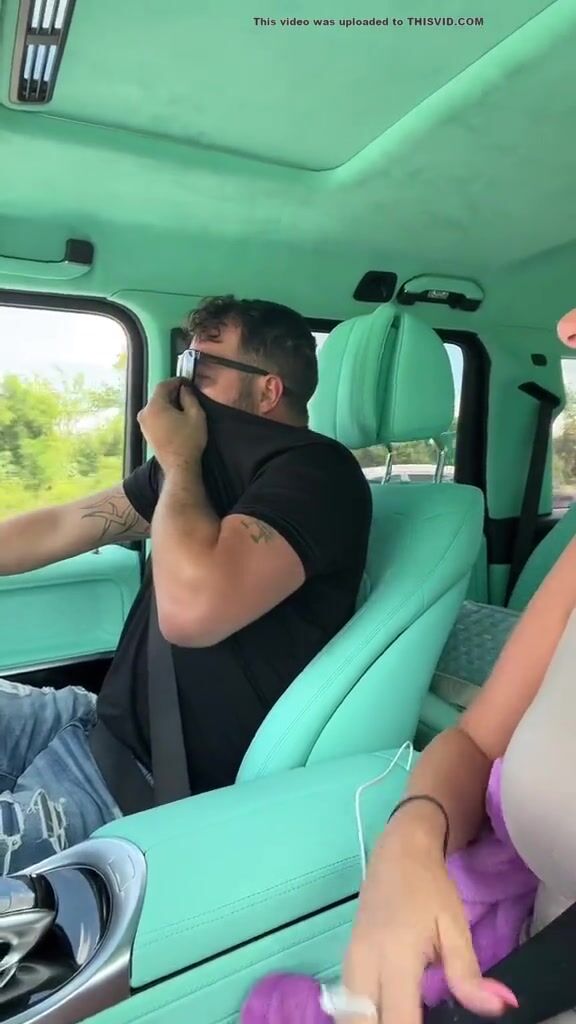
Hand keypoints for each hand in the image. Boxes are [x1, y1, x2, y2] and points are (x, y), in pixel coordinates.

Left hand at [137, 379, 206, 470]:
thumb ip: (189, 397)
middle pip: (158, 396)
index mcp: (154, 406)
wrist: (179, 466)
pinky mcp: (146, 433)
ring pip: (156, 407)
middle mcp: (144, 413)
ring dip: (169, 405)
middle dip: (172, 393)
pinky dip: (164, 414)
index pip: (163, 385)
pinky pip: (155, 417)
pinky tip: (176, 420)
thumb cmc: (189, 441)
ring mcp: (143, 424)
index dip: (176, 381)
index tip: (187, 382)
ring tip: (184, 408)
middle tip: (187, 395)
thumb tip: (184, 390)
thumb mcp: (196, 415)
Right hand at [340, 830, 514, 1023]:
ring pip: (349, 1016)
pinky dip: (363, 1017)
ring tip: (403, 1019)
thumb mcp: (455, 927)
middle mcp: (364, 963)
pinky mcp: (347, 960)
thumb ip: (469, 974)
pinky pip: (348, 1003)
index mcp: (395, 957)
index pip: (397, 1020)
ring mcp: (350, 961)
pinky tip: (385, 1016)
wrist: (398, 851)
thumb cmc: (430, 888)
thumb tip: (499, 1007)